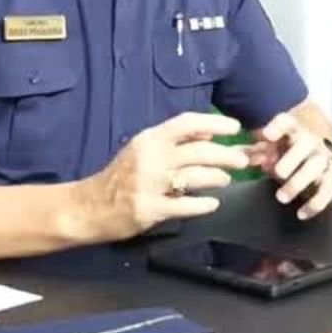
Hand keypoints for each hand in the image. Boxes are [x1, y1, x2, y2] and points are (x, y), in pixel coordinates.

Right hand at [79, 112, 251, 239]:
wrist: (89, 207)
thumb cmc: (122, 176)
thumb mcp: (143, 150)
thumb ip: (174, 140)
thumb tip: (208, 129)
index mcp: (149, 140)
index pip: (186, 123)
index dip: (214, 123)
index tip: (235, 128)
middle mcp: (150, 158)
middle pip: (198, 151)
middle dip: (226, 155)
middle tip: (242, 161)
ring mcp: (149, 184)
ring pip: (195, 176)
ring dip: (217, 177)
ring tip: (225, 180)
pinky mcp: (149, 209)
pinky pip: (184, 205)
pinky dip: (203, 205)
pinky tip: (212, 204)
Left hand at [245, 112, 331, 219]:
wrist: (314, 155)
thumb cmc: (285, 150)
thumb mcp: (269, 147)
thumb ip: (255, 152)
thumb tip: (243, 158)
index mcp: (293, 131)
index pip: (287, 122)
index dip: (278, 127)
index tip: (267, 135)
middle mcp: (310, 142)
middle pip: (305, 145)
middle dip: (292, 159)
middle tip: (278, 173)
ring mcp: (322, 159)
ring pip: (316, 167)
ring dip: (299, 182)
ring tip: (281, 197)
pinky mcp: (330, 178)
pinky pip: (327, 190)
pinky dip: (316, 203)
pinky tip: (301, 213)